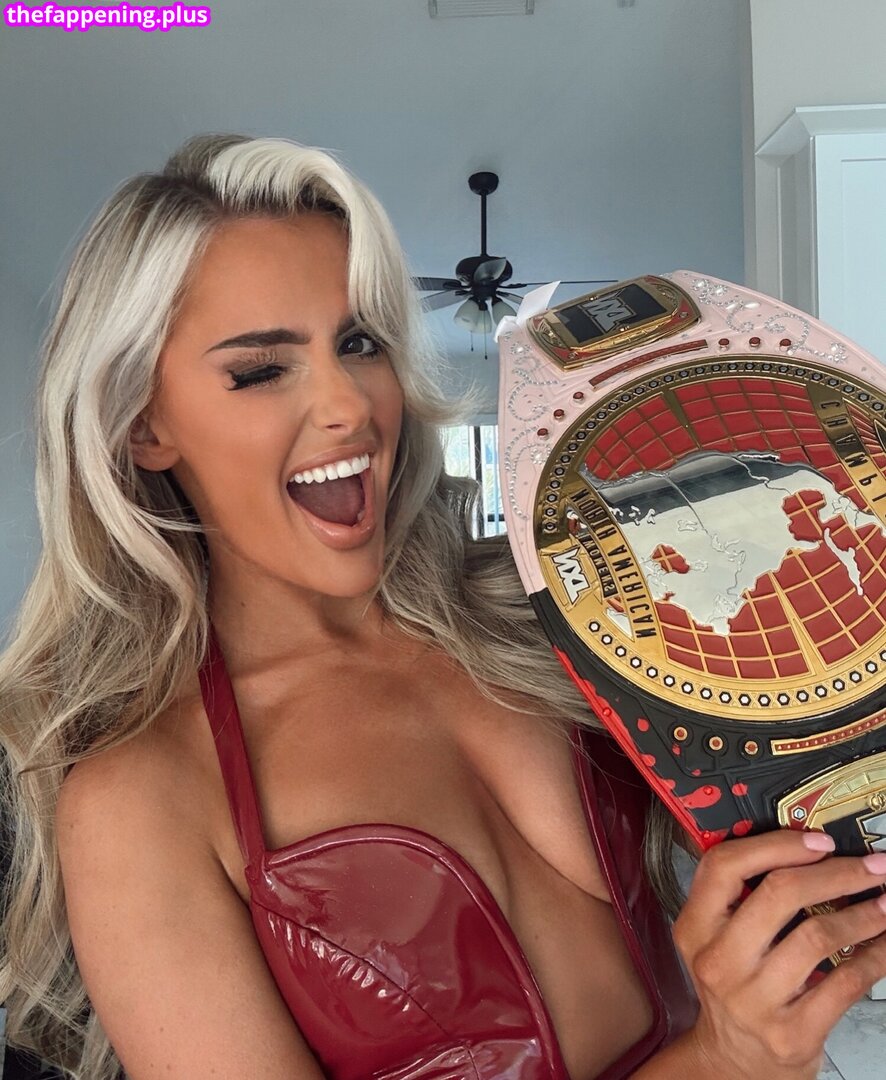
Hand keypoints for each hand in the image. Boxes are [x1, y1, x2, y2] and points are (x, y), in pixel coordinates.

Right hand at [672, 828, 885, 1078]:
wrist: (734, 1064)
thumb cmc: (734, 990)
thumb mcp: (716, 941)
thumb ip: (740, 898)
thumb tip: (806, 849)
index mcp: (695, 929)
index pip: (724, 865)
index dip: (776, 844)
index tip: (819, 840)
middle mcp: (718, 961)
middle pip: (781, 893)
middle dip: (837, 872)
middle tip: (871, 865)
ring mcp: (753, 1000)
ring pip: (819, 935)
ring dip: (864, 913)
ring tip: (884, 901)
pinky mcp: (791, 1032)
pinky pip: (846, 981)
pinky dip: (875, 955)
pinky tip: (884, 942)